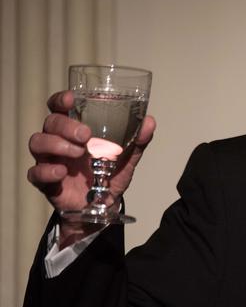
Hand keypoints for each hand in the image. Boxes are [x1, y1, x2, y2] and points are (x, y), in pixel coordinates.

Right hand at [27, 90, 155, 245]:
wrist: (103, 207)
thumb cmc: (109, 175)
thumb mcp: (127, 158)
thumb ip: (138, 141)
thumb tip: (150, 121)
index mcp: (74, 130)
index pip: (59, 107)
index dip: (61, 100)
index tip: (71, 99)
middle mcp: (58, 141)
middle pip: (50, 122)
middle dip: (66, 125)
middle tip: (86, 135)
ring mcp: (49, 160)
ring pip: (37, 142)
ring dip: (56, 144)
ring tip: (78, 152)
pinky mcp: (45, 181)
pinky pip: (34, 173)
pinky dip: (45, 171)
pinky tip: (61, 172)